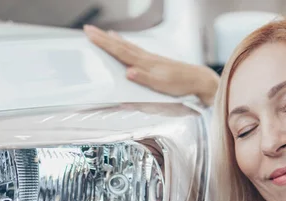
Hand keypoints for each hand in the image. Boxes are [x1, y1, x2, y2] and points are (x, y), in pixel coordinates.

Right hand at [83, 25, 219, 105]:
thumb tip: (128, 72)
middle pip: (120, 45)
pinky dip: (124, 44)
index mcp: (145, 63)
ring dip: (112, 40)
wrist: (197, 79)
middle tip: (88, 29)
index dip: (104, 43)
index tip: (90, 34)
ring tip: (101, 33)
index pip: (120, 51)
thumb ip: (144, 78)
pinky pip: (134, 49)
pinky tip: (122, 42)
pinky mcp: (153, 61)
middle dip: (103, 38)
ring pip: (127, 46)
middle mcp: (146, 58)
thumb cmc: (180, 84)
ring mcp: (149, 58)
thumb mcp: (162, 85)